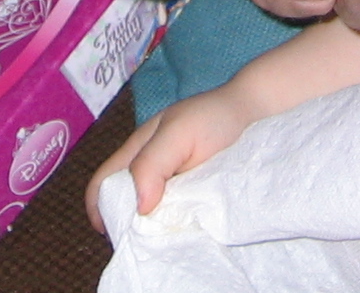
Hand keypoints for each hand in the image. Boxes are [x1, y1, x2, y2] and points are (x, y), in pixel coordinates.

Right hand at [86, 88, 267, 229]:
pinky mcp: (196, 200)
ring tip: (169, 243)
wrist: (259, 115)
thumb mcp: (179, 132)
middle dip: (128, 227)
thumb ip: (153, 162)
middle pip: (124, 207)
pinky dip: (178, 231)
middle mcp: (150, 174)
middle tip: (148, 244)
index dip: (100, 209)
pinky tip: (189, 236)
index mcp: (136, 154)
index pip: (102, 185)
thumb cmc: (215, 116)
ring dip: (155, 232)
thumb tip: (138, 206)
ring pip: (151, 218)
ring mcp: (173, 189)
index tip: (116, 235)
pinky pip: (178, 221)